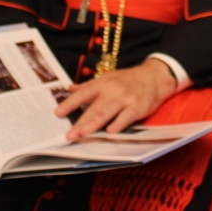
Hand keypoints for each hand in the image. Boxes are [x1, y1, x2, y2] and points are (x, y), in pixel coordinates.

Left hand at [54, 58, 177, 139]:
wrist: (154, 76)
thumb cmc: (128, 79)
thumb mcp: (107, 78)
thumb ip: (88, 86)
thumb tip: (69, 89)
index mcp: (102, 84)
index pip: (83, 94)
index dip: (70, 103)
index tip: (57, 113)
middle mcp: (112, 90)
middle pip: (93, 107)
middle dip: (80, 122)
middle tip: (69, 135)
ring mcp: (125, 99)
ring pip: (107, 112)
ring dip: (94, 123)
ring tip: (82, 133)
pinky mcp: (138, 107)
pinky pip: (127, 116)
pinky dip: (119, 124)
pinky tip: (110, 132)